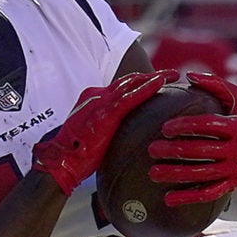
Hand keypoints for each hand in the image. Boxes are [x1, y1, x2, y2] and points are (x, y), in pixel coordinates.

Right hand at [30, 69, 171, 192]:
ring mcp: (101, 102)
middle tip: (172, 74)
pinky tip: (161, 82)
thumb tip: (127, 135)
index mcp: (93, 98)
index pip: (121, 86)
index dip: (140, 83)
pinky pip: (131, 97)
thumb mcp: (94, 133)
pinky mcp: (106, 113)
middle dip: (152, 75)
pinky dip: (148, 87)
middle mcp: (97, 95)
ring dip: (156, 77)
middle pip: (129, 80)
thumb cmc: (77, 154)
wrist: (62, 162)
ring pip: (132, 83)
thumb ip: (109, 127)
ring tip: (174, 75)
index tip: (157, 83)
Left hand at [146, 73, 236, 205]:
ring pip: (202, 174)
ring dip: (176, 175)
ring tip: (153, 173)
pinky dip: (189, 198)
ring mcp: (234, 170)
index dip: (186, 126)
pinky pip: (209, 194)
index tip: (165, 128)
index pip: (208, 126)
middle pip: (201, 151)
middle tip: (152, 149)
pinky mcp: (232, 185)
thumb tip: (189, 76)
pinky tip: (168, 199)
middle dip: (174, 151)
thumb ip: (216, 85)